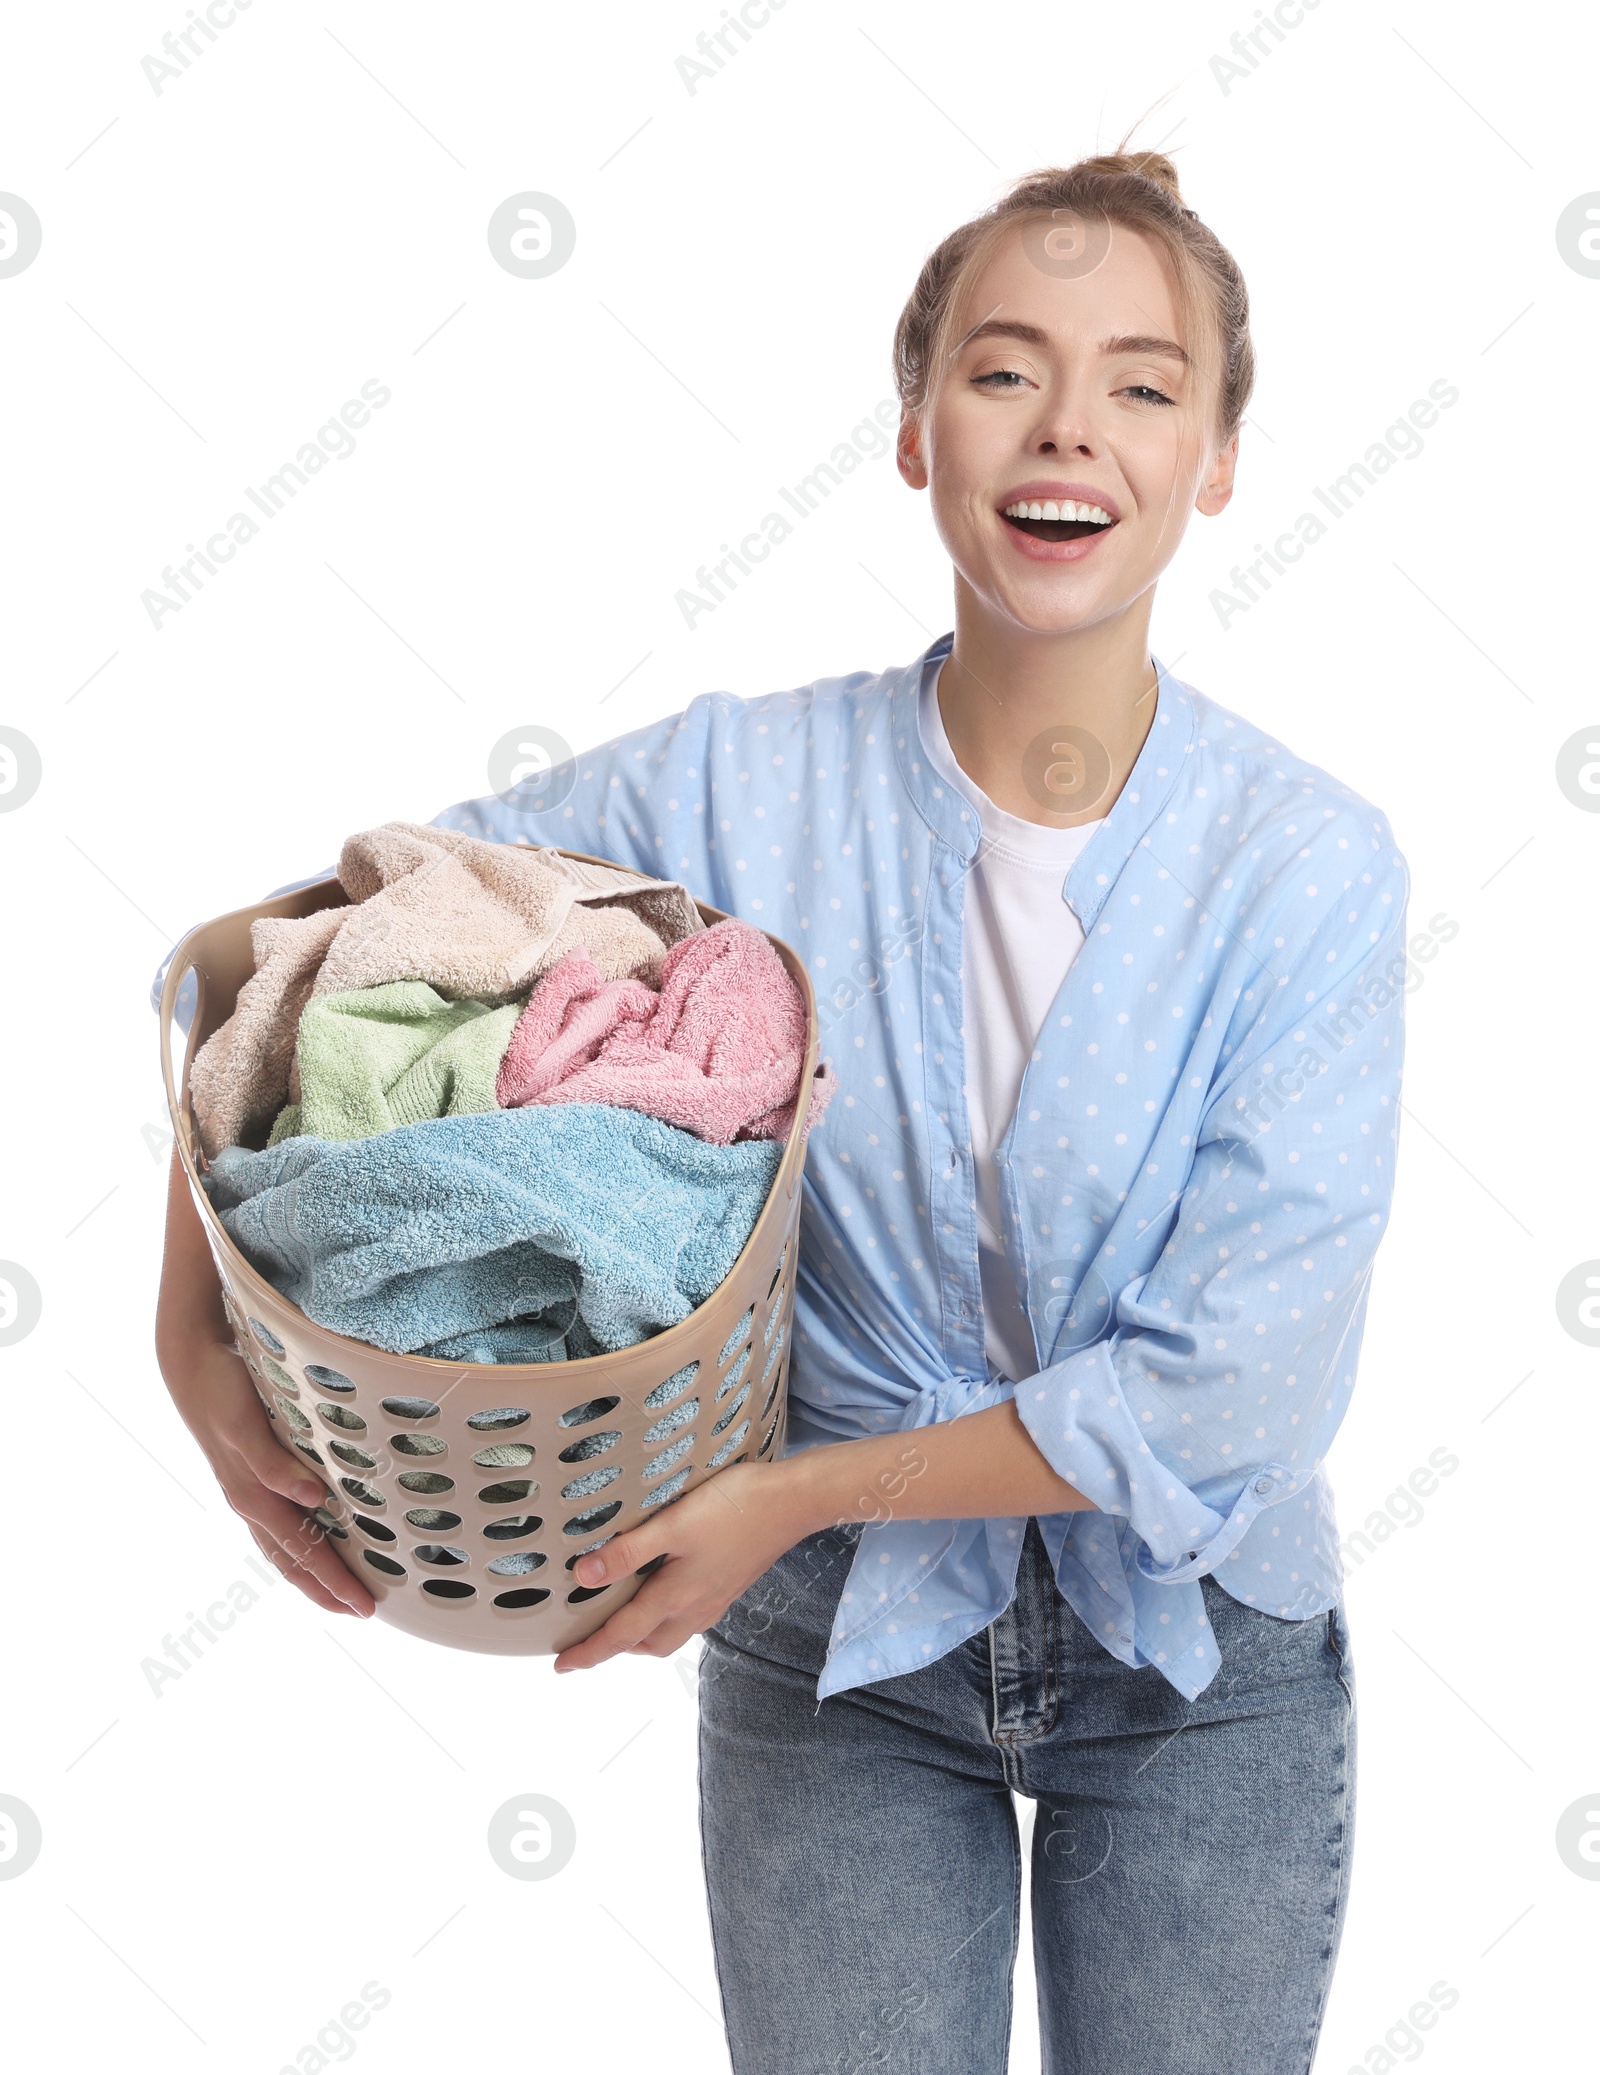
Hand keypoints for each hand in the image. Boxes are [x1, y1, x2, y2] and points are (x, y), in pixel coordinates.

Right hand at [156, 1149, 372, 1618]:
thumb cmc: (219, 1226)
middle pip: (253, 1494)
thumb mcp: (224, 1223)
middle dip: (308, 1548)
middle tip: (360, 1593)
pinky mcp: (233, 1442)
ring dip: (307, 1564)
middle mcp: (204, 1407)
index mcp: (199, 1361)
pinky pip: (263, 1505)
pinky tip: (336, 1576)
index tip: (318, 1492)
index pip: (238, 1426)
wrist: (181, 1236)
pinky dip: (296, 1544)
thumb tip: (294, 1194)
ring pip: (258, 1515)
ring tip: (360, 1606)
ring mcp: (215, 1434)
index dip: (274, 1461)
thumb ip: (254, 1224)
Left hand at [552, 1460, 815, 1671]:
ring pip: (670, 1632)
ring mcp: (716, 1598)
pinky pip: (689, 1616)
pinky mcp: (729, 1584)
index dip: (589, 1652)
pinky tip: (664, 1590)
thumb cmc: (736, 1508)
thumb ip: (628, 1552)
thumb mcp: (673, 1524)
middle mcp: (697, 1607)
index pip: (622, 1635)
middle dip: (617, 1648)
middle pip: (648, 1643)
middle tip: (588, 1639)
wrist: (794, 1502)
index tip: (561, 1666)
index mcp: (677, 1597)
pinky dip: (666, 1616)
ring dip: (642, 1633)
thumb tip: (583, 1576)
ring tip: (620, 1616)